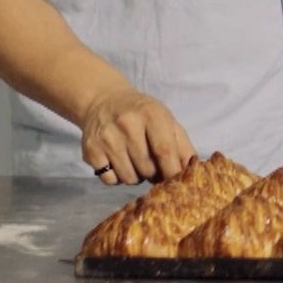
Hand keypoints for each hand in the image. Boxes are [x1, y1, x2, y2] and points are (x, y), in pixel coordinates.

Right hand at [77, 86, 195, 185]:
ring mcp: (107, 137)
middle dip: (153, 173)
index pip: (164, 150)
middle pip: (147, 169)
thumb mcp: (166, 120)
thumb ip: (182, 146)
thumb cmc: (142, 114)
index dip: (172, 171)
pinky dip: (116, 177)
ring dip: (135, 176)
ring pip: (129, 178)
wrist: (103, 101)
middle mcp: (127, 124)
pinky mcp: (91, 150)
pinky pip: (110, 180)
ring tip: (134, 160)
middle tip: (150, 162)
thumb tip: (191, 172)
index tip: (175, 181)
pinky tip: (117, 161)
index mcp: (151, 114)